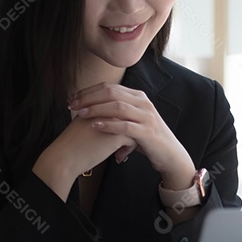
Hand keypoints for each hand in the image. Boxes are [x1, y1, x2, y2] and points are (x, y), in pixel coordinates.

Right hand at [31, 108, 134, 200]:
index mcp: (98, 105)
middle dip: (128, 127)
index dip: (120, 120)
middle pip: (128, 115)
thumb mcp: (83, 123)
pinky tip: (118, 156)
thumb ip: (96, 117)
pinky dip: (128, 149)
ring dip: (130, 139)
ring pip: (133, 127)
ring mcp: (114, 121)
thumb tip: (110, 123)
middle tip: (124, 141)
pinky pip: (133, 140)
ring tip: (121, 150)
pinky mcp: (118, 135)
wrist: (64, 157)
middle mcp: (108, 110)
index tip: (117, 131)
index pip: (118, 107)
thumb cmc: (71, 144)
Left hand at [69, 83, 195, 189]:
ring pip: (117, 107)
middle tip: (72, 104)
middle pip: (111, 93)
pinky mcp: (147, 132)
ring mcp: (146, 117)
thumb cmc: (147, 138)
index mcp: (138, 97)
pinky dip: (108, 125)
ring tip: (80, 114)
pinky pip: (125, 125)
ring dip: (96, 109)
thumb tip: (93, 106)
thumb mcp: (133, 119)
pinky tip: (94, 126)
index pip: (109, 87)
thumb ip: (117, 111)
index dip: (89, 91)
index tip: (72, 98)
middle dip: (88, 98)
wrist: (170, 154)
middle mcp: (143, 103)